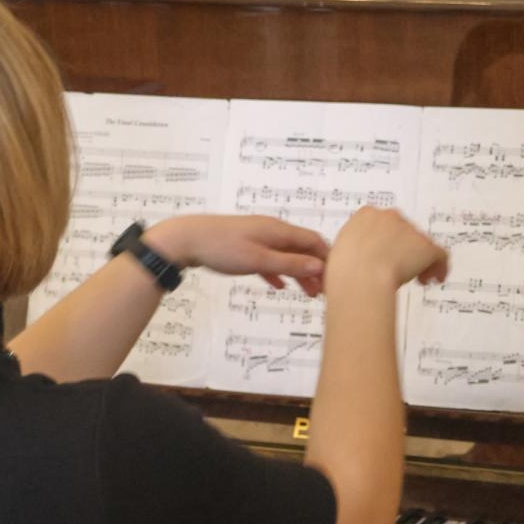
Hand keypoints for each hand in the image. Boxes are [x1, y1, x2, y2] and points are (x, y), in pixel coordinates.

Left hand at [145, 215, 329, 296]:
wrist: (187, 239)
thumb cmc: (222, 248)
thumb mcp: (259, 260)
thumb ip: (289, 265)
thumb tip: (319, 267)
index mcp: (279, 231)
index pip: (313, 241)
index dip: (328, 258)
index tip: (337, 278)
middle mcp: (272, 231)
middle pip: (302, 249)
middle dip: (315, 269)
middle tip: (325, 291)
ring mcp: (258, 237)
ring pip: (286, 256)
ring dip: (299, 273)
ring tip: (307, 293)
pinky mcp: (245, 246)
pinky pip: (269, 259)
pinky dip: (278, 272)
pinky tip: (279, 286)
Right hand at [326, 207, 447, 291]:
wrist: (360, 275)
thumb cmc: (344, 270)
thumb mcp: (337, 252)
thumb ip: (350, 249)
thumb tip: (347, 256)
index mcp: (366, 215)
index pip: (382, 225)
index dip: (386, 242)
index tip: (383, 257)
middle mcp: (390, 217)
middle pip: (404, 232)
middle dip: (404, 250)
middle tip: (400, 270)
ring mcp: (409, 230)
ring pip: (421, 244)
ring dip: (420, 260)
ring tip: (417, 279)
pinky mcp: (425, 246)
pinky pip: (439, 255)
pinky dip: (439, 267)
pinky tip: (433, 279)